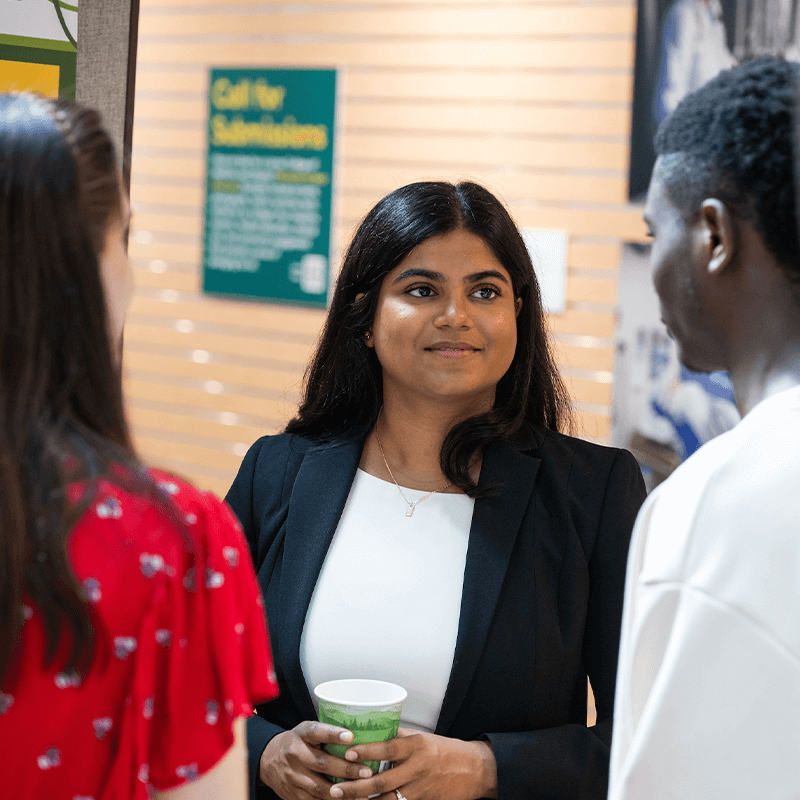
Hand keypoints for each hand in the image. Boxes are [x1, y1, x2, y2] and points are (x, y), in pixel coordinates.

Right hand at [260, 721, 375, 799]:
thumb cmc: (299, 742)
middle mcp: (295, 754)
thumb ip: (327, 733)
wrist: (268, 759)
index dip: (333, 734)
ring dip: (343, 792)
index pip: (316, 731)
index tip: (350, 736)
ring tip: (363, 793)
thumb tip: (361, 735)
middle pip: (322, 763)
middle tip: (367, 772)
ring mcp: (292, 776)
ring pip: (319, 787)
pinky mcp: (291, 795)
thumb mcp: (307, 730)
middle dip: (346, 770)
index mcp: (301, 734)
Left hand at [328, 728, 497, 799]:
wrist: (475, 770)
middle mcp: (418, 769)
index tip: (347, 753)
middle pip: (382, 781)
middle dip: (356, 788)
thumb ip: (398, 737)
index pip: (388, 748)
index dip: (367, 751)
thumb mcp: (423, 738)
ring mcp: (421, 790)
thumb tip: (372, 730)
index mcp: (417, 746)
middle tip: (335, 789)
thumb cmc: (446, 750)